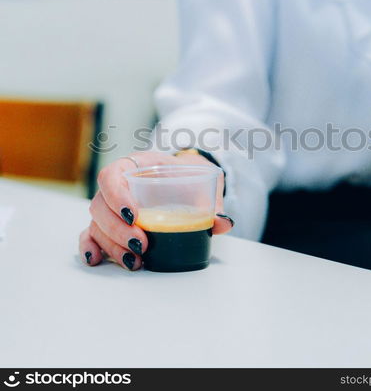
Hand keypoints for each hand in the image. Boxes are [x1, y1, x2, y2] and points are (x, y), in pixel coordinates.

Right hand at [78, 151, 232, 269]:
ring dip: (111, 244)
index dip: (116, 195)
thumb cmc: (190, 176)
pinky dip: (91, 247)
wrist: (187, 178)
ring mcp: (112, 205)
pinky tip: (97, 260)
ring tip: (134, 261)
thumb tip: (223, 222)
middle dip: (117, 229)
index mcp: (138, 165)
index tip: (134, 216)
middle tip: (141, 245)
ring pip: (96, 223)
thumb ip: (213, 200)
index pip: (112, 174)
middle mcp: (119, 184)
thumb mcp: (204, 179)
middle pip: (100, 204)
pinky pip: (91, 234)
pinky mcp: (111, 223)